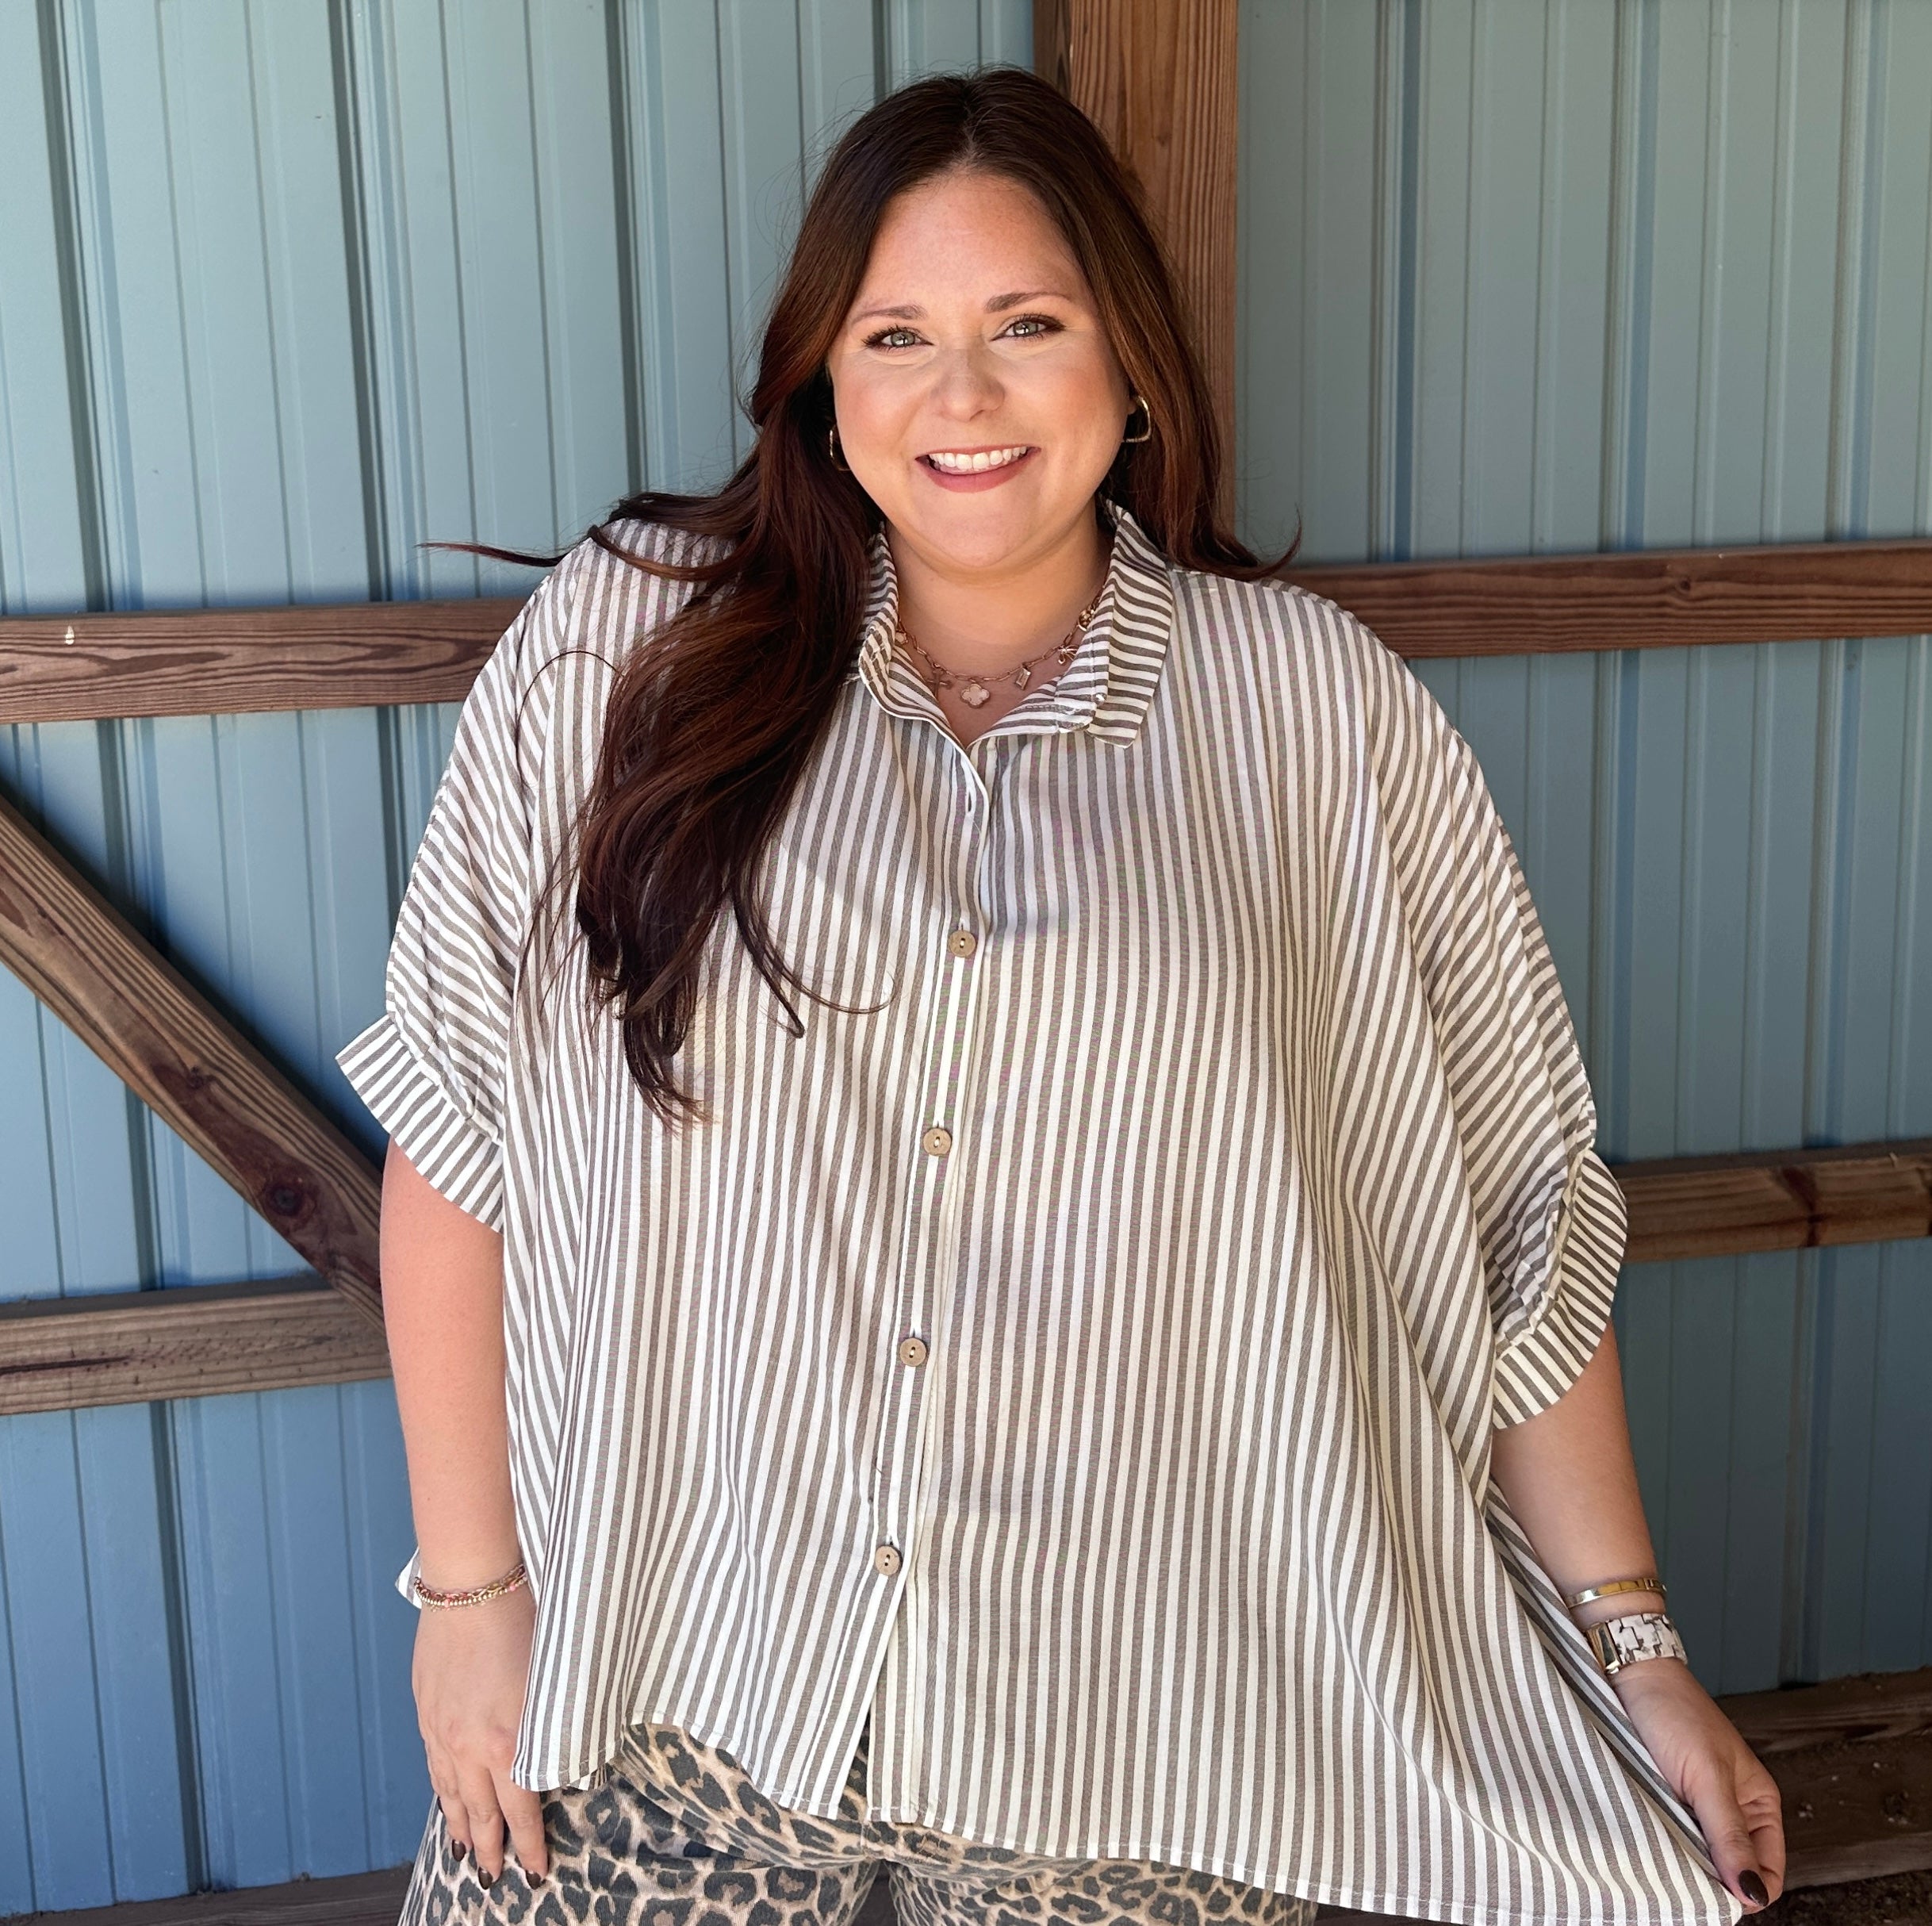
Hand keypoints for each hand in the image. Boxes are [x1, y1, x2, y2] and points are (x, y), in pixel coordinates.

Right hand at [412, 1583, 548, 1883]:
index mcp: (509, 1742)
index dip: (530, 1846)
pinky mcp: (428, 1714)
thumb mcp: (554, 1680)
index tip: (537, 1872)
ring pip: (451, 1797)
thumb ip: (555, 1728)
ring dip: (461, 1830)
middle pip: (481, 1814)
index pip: (521, 1812)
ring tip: (467, 1857)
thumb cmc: (522, 1621)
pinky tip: (447, 1805)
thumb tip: (565, 1761)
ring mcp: (443, 1732)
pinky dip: (442, 1795)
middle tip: (495, 1882)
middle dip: (490, 1851)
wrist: (471, 1586)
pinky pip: (434, 1768)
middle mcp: (470, 1746)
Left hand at [1611, 1658, 1782, 1912]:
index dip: (1747, 1891)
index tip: (1714, 1896)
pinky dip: (1659, 1843)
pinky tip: (1646, 1837)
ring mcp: (1694, 1808)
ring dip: (1681, 1861)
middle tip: (1681, 1872)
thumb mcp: (1707, 1775)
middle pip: (1731, 1872)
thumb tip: (1754, 1893)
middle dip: (1710, 1880)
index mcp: (1758, 1805)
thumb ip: (1729, 1834)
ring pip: (1698, 1859)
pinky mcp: (1663, 1801)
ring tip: (1662, 1847)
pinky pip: (1669, 1839)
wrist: (1626, 1671)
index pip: (1767, 1874)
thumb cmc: (1673, 1711)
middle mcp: (1731, 1812)